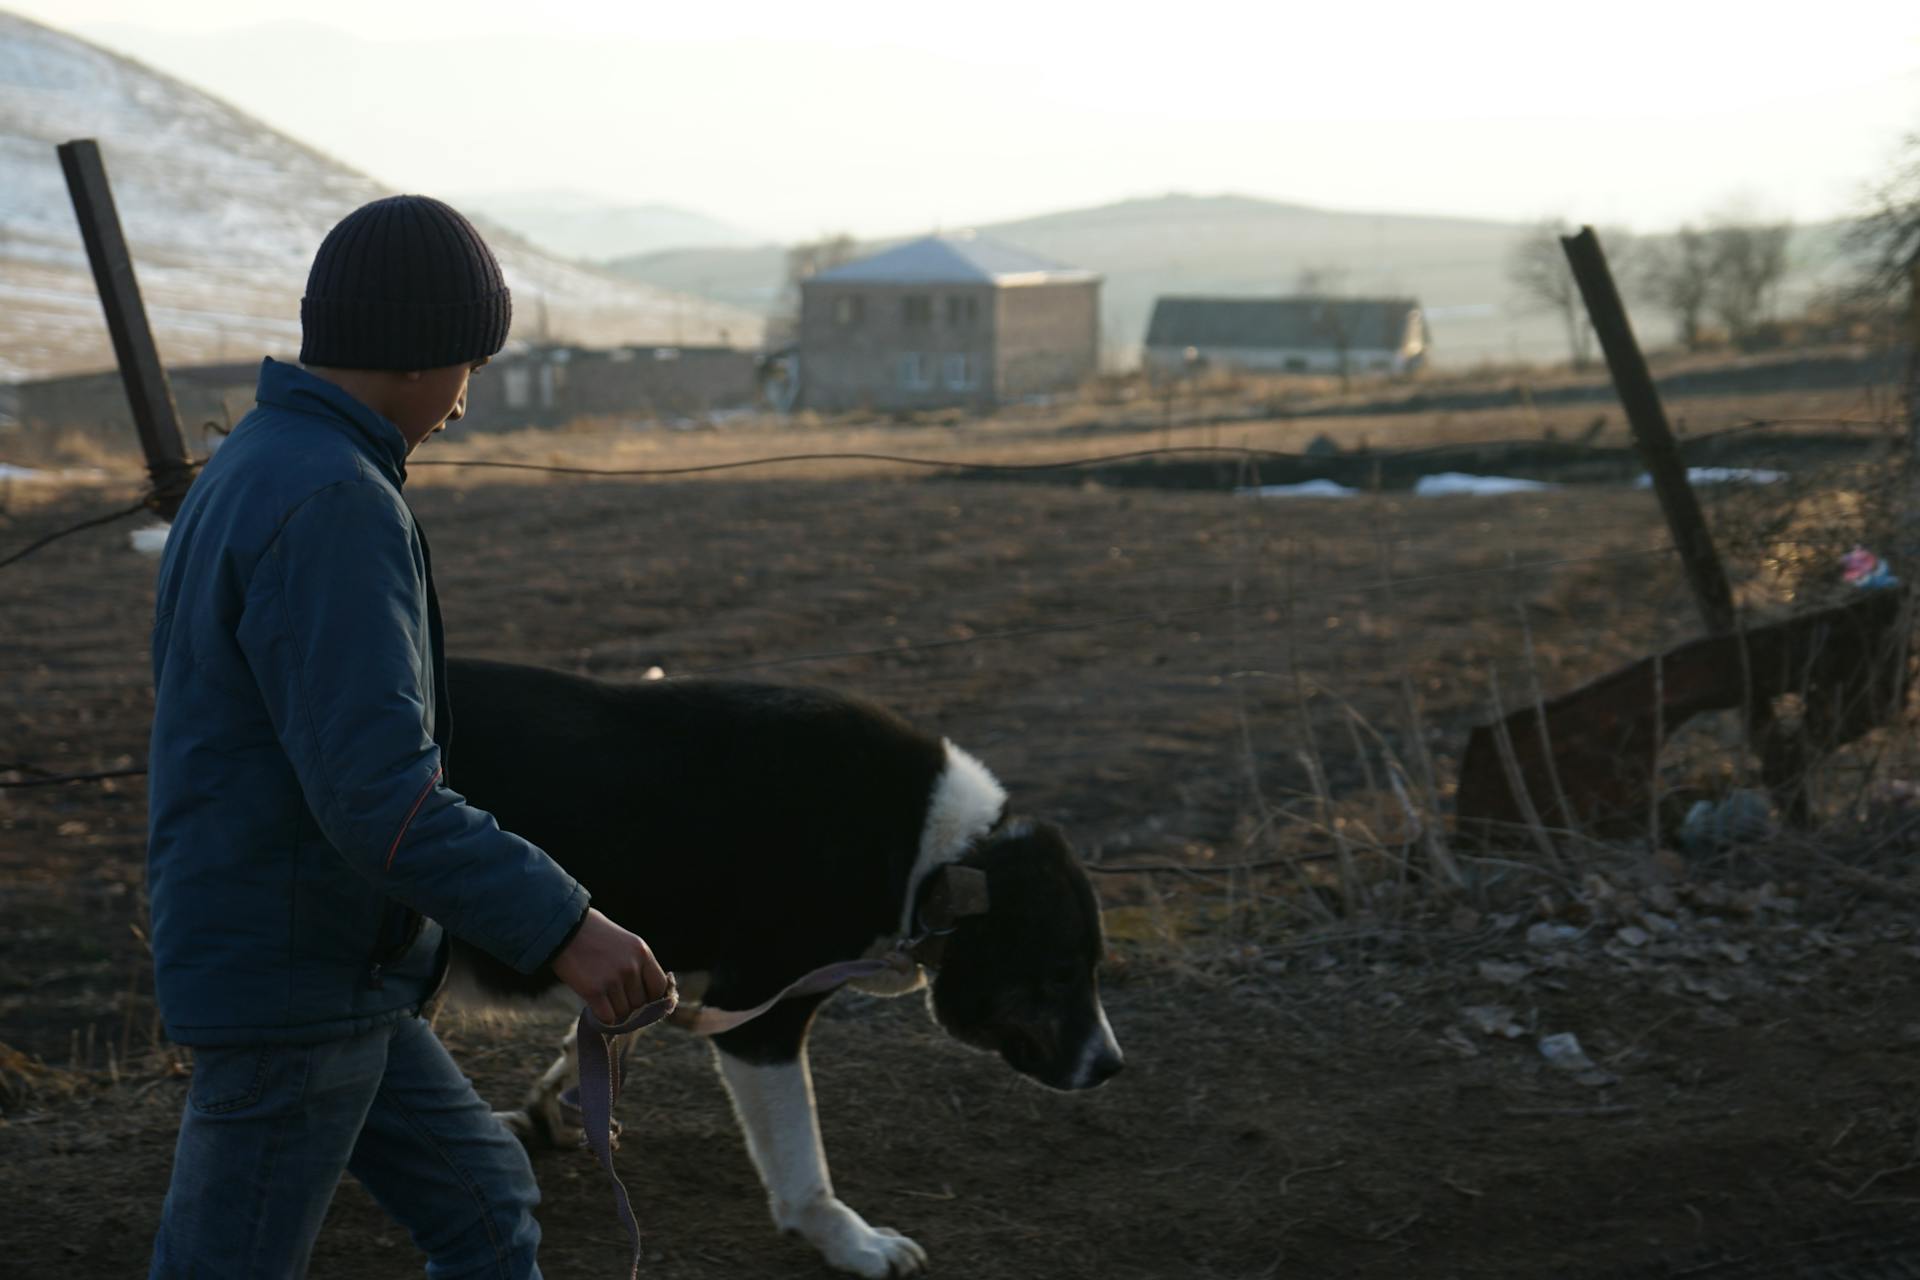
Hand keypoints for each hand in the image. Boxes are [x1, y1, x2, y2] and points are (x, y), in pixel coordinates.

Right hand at [552, 908, 671, 1023]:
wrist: (564, 929)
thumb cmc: (595, 936)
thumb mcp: (626, 943)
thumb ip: (638, 966)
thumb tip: (647, 998)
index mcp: (642, 953)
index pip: (660, 987)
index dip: (651, 997)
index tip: (639, 997)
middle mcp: (631, 967)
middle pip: (640, 1003)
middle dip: (629, 1003)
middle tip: (614, 996)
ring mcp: (613, 979)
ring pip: (623, 1012)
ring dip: (614, 1010)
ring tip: (602, 996)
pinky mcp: (594, 991)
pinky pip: (608, 1017)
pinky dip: (603, 1018)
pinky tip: (596, 1006)